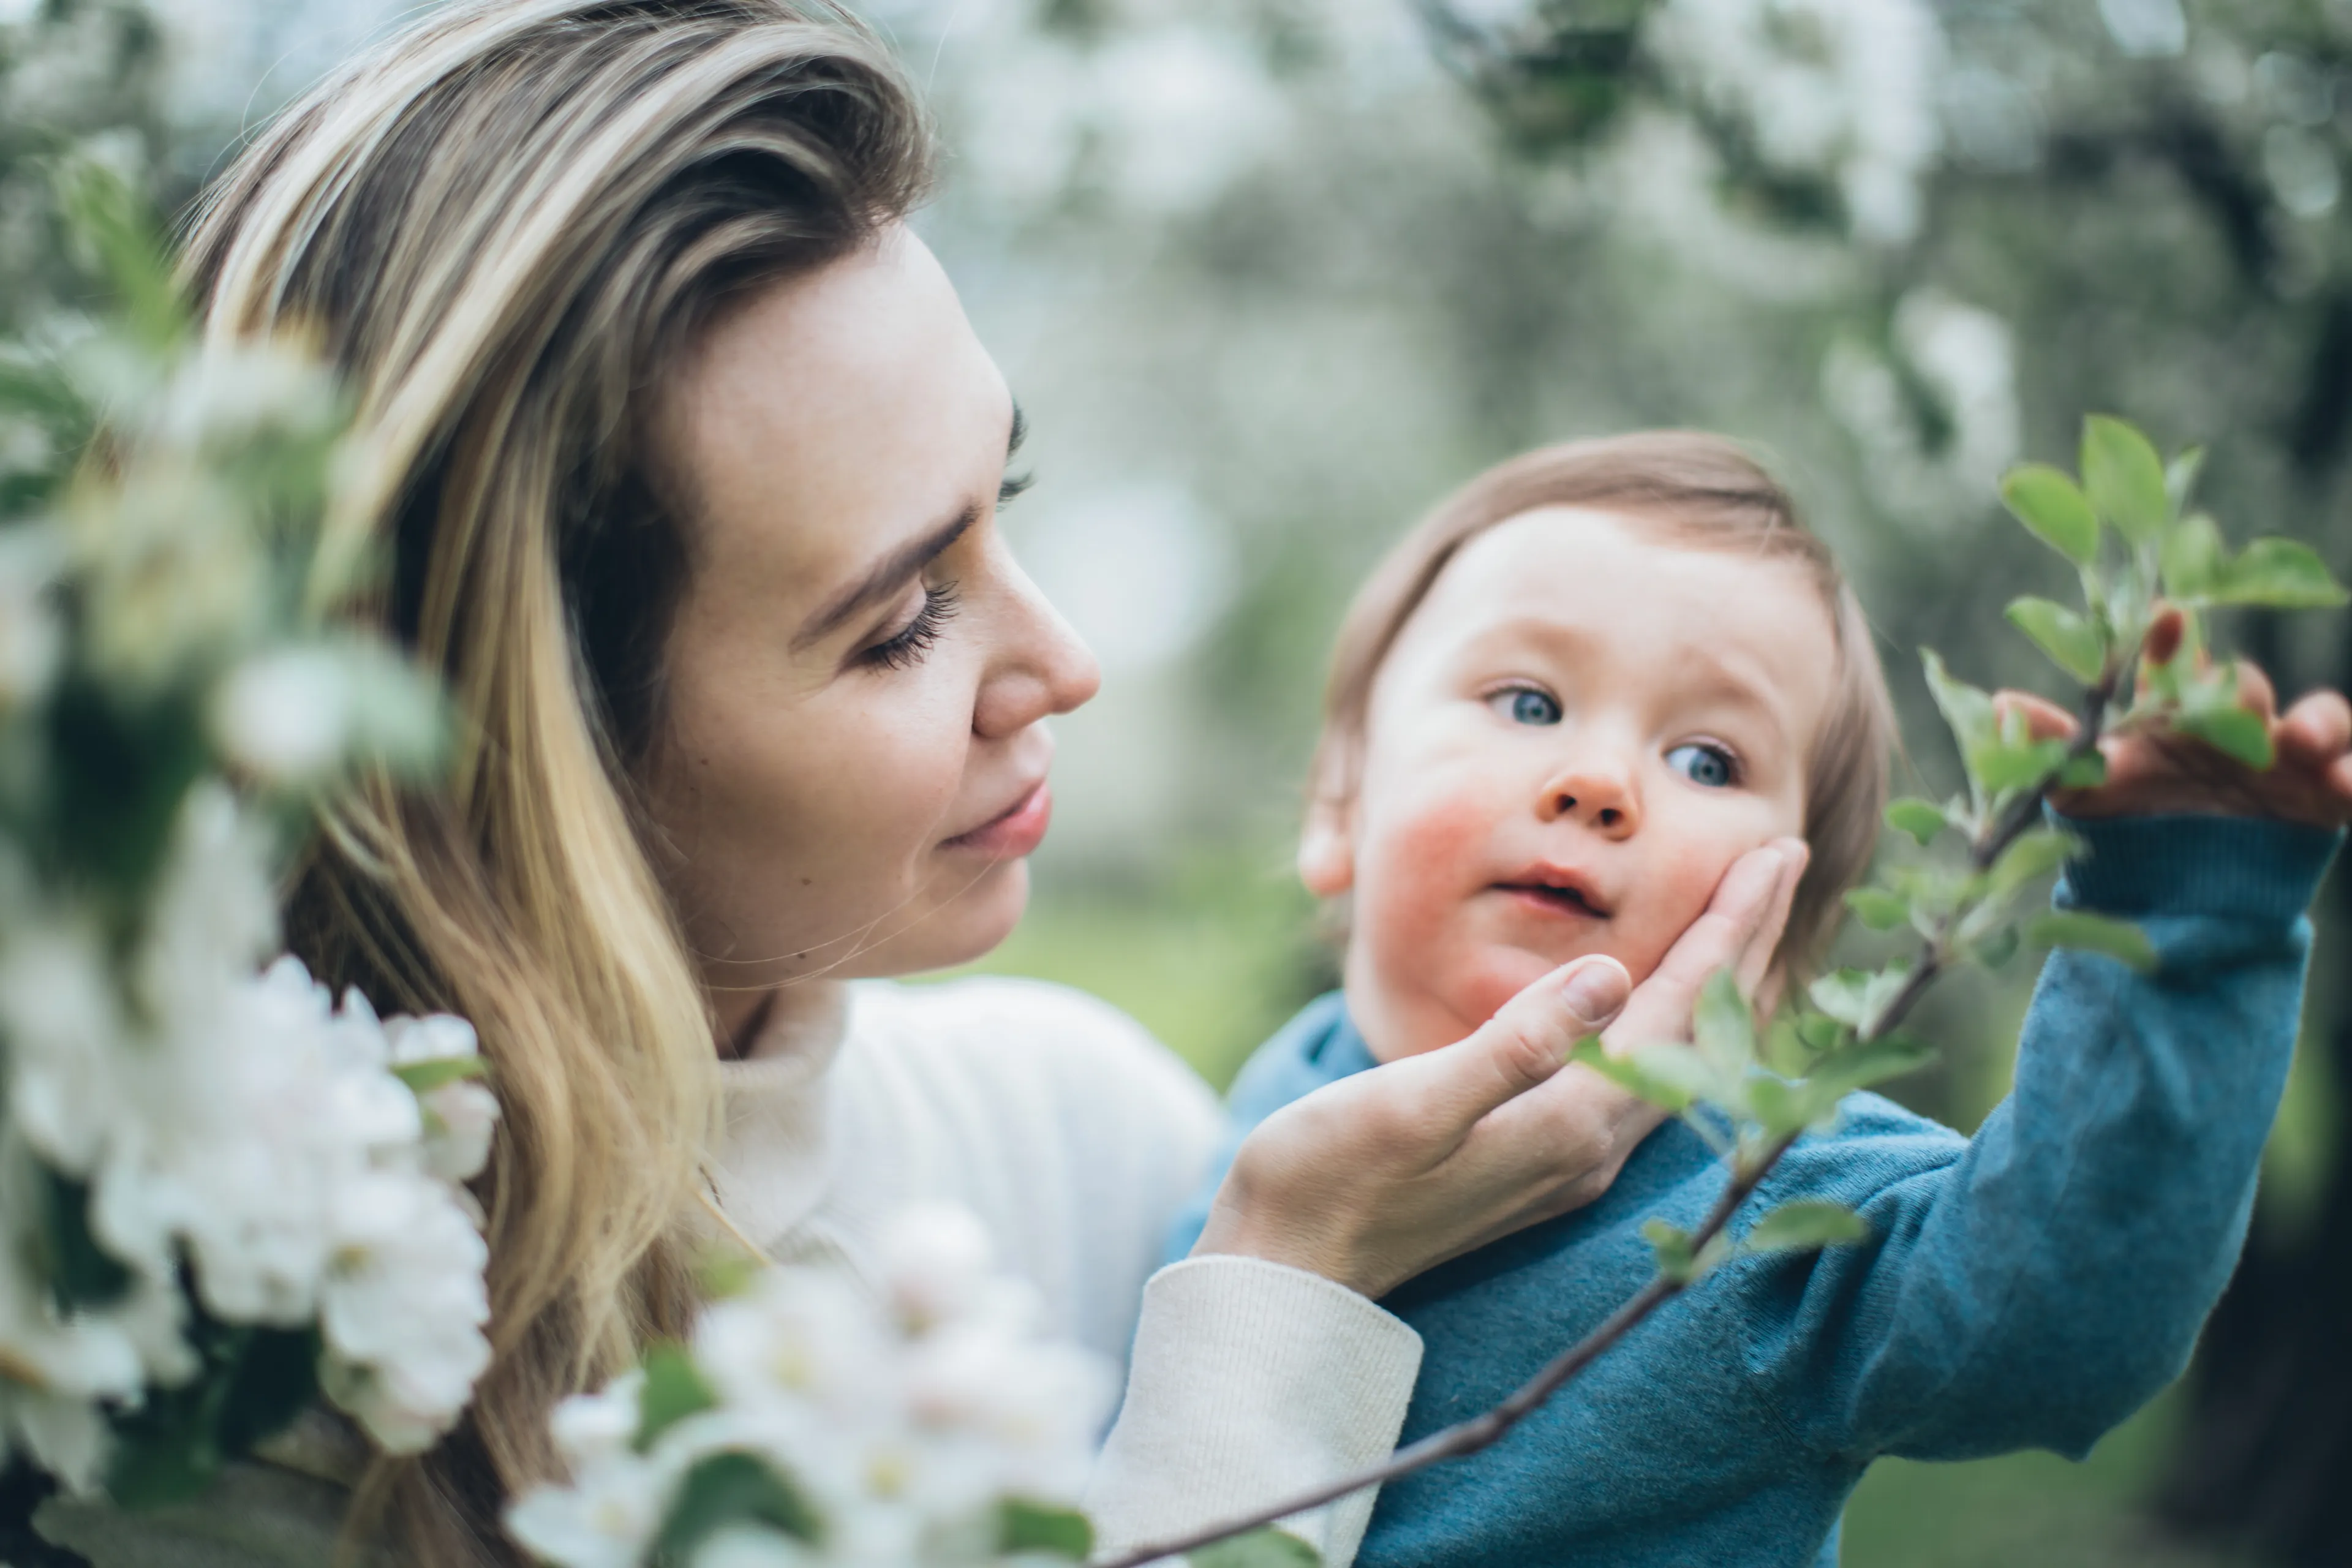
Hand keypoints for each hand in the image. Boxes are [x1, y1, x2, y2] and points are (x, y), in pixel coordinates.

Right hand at [1191, 837, 1809, 1300]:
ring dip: (1706, 982)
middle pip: (1696, 1033)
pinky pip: (1633, 1077)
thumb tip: (1613, 976)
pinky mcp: (1533, 1161)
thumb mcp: (1415, 1105)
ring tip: (1735, 919)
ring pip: (1670, 1057)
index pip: (1678, 1009)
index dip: (1729, 927)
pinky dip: (1661, 1019)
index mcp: (1572, 1126)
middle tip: (1781, 860)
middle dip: (1739, 944)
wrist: (1285, 1272)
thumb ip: (1517, 1046)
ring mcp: (1565, 1161)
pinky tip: (1648, 998)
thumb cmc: (1330, 1178)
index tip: (1776, 853)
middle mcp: (1589, 1150)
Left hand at [1996, 611, 2351, 828]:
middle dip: (2242, 688)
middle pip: (2246, 690)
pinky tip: (2343, 785)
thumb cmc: (2133, 823)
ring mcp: (2287, 757)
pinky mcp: (2326, 797)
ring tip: (2300, 739)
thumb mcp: (2087, 791)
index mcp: (2176, 714)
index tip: (2163, 615)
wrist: (2185, 890)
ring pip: (2317, 718)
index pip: (2174, 666)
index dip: (2170, 641)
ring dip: (2315, 721)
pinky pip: (2351, 774)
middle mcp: (2235, 724)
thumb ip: (2054, 750)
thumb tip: (2001, 703)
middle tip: (2236, 693)